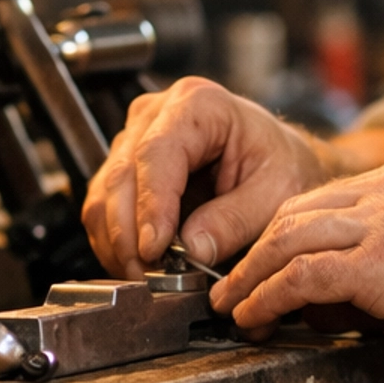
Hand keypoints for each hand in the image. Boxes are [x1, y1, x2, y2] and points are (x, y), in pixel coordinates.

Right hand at [82, 77, 329, 278]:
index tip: (155, 249)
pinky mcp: (124, 169)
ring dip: (120, 245)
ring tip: (150, 278)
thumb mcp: (277, 193)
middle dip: (131, 236)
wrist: (276, 161)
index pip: (156, 154)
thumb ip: (236, 220)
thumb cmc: (280, 165)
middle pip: (121, 177)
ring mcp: (133, 140)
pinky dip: (117, 244)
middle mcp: (156, 115)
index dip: (151, 206)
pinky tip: (142, 265)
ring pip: (104, 197)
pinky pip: (104, 211)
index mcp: (198, 104)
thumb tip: (193, 249)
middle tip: (152, 278)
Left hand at [211, 155, 383, 378]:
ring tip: (231, 305)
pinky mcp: (380, 265)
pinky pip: (300, 276)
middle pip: (293, 212)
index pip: (322, 200)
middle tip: (230, 284)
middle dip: (253, 250)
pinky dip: (266, 297)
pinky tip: (255, 317)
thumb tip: (357, 292)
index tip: (263, 265)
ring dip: (248, 276)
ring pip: (286, 237)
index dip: (282, 236)